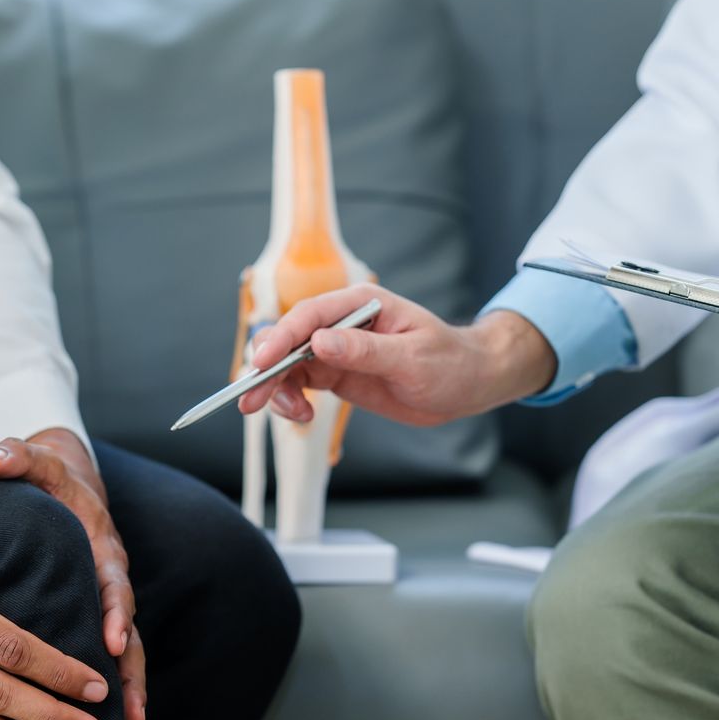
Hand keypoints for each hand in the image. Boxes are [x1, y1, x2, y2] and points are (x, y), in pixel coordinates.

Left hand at [0, 428, 147, 719]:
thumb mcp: (33, 458)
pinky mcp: (94, 619)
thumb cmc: (46, 474)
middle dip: (129, 676)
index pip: (113, 583)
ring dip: (125, 697)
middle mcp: (110, 580)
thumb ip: (14, 456)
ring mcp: (106, 604)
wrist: (68, 482)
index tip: (113, 642)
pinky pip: (105, 662)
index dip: (116, 613)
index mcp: (100, 545)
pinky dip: (110, 696)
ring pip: (124, 657)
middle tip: (128, 718)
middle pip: (129, 634)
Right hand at [236, 284, 557, 426]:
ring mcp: (336, 349)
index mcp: (360, 304)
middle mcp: (342, 323)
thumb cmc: (449, 362)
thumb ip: (365, 351)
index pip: (309, 316)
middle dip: (267, 368)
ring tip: (289, 415)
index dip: (280, 338)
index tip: (262, 363)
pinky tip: (301, 415)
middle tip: (250, 398)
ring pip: (289, 364)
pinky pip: (300, 383)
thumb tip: (320, 342)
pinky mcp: (337, 374)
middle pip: (289, 339)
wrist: (467, 384)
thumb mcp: (412, 357)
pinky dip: (291, 400)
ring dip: (277, 389)